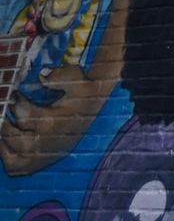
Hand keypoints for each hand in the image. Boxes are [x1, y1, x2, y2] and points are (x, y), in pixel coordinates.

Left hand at [1, 62, 115, 176]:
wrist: (95, 106)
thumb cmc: (83, 91)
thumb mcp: (77, 77)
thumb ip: (60, 75)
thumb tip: (41, 76)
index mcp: (53, 121)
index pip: (24, 114)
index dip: (15, 102)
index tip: (15, 94)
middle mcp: (48, 141)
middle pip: (14, 139)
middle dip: (6, 124)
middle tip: (7, 110)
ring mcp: (46, 154)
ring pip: (13, 158)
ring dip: (4, 143)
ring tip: (6, 127)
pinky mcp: (45, 160)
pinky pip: (18, 168)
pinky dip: (8, 159)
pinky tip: (8, 144)